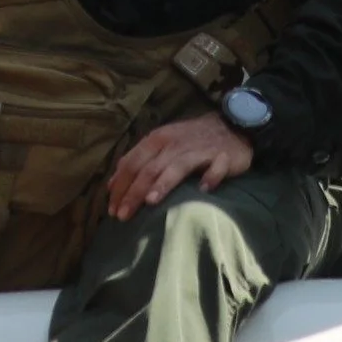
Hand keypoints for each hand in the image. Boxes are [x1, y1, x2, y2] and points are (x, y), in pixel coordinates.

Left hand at [103, 114, 254, 218]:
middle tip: (122, 216)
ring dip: (164, 183)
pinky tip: (205, 189)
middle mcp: (174, 144)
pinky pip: (216, 168)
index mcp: (157, 140)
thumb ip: (137, 162)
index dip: (120, 186)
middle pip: (150, 169)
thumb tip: (111, 185)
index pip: (132, 163)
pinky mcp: (223, 157)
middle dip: (134, 192)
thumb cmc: (189, 141)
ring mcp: (199, 150)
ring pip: (177, 167)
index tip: (111, 209)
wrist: (230, 126)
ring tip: (151, 201)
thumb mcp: (160, 145)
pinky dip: (211, 177)